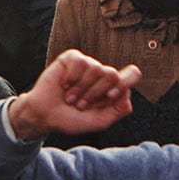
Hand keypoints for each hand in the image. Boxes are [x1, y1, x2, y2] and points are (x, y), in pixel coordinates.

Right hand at [7, 50, 143, 142]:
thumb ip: (119, 110)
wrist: (46, 116)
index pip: (132, 73)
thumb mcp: (100, 121)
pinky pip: (80, 62)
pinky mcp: (72, 58)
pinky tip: (64, 85)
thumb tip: (127, 92)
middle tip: (82, 104)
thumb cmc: (72, 118)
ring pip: (96, 68)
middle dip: (95, 93)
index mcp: (112, 87)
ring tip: (71, 98)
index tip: (110, 96)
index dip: (125, 83)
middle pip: (112, 73)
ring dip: (80, 88)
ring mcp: (87, 64)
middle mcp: (101, 74)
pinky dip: (71, 78)